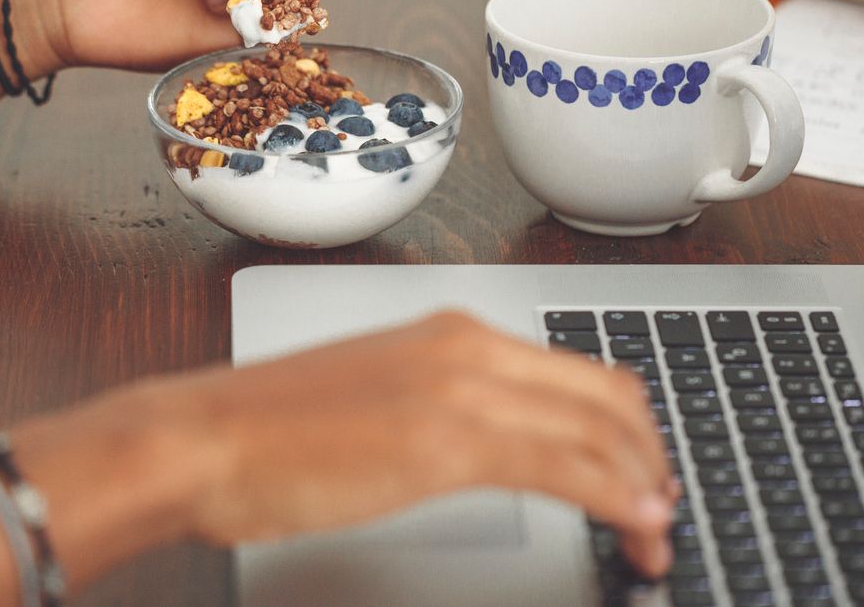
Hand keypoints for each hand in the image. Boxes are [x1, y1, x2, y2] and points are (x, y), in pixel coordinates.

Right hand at [150, 311, 677, 577]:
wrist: (203, 438)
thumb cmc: (268, 428)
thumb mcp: (375, 401)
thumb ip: (439, 407)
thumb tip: (487, 442)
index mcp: (449, 333)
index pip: (575, 371)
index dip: (625, 425)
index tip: (640, 468)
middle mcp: (466, 346)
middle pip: (603, 395)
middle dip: (648, 455)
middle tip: (661, 505)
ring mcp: (460, 389)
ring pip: (596, 430)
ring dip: (641, 483)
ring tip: (654, 531)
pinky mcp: (447, 441)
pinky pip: (564, 466)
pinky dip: (615, 497)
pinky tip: (633, 526)